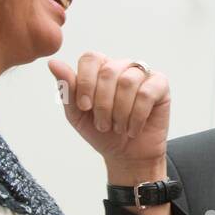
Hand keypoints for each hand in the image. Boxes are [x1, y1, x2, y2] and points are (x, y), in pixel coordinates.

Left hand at [49, 53, 169, 173]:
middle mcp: (122, 67)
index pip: (91, 58)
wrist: (126, 156)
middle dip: (103, 103)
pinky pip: (147, 92)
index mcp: (100, 69)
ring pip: (128, 82)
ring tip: (119, 127)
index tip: (85, 108)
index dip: (86, 83)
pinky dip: (137, 115)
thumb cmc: (102, 132)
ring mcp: (143, 74)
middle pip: (109, 71)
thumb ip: (67, 88)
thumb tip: (53, 63)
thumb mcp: (77, 114)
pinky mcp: (160, 85)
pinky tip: (133, 128)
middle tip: (103, 125)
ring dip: (120, 112)